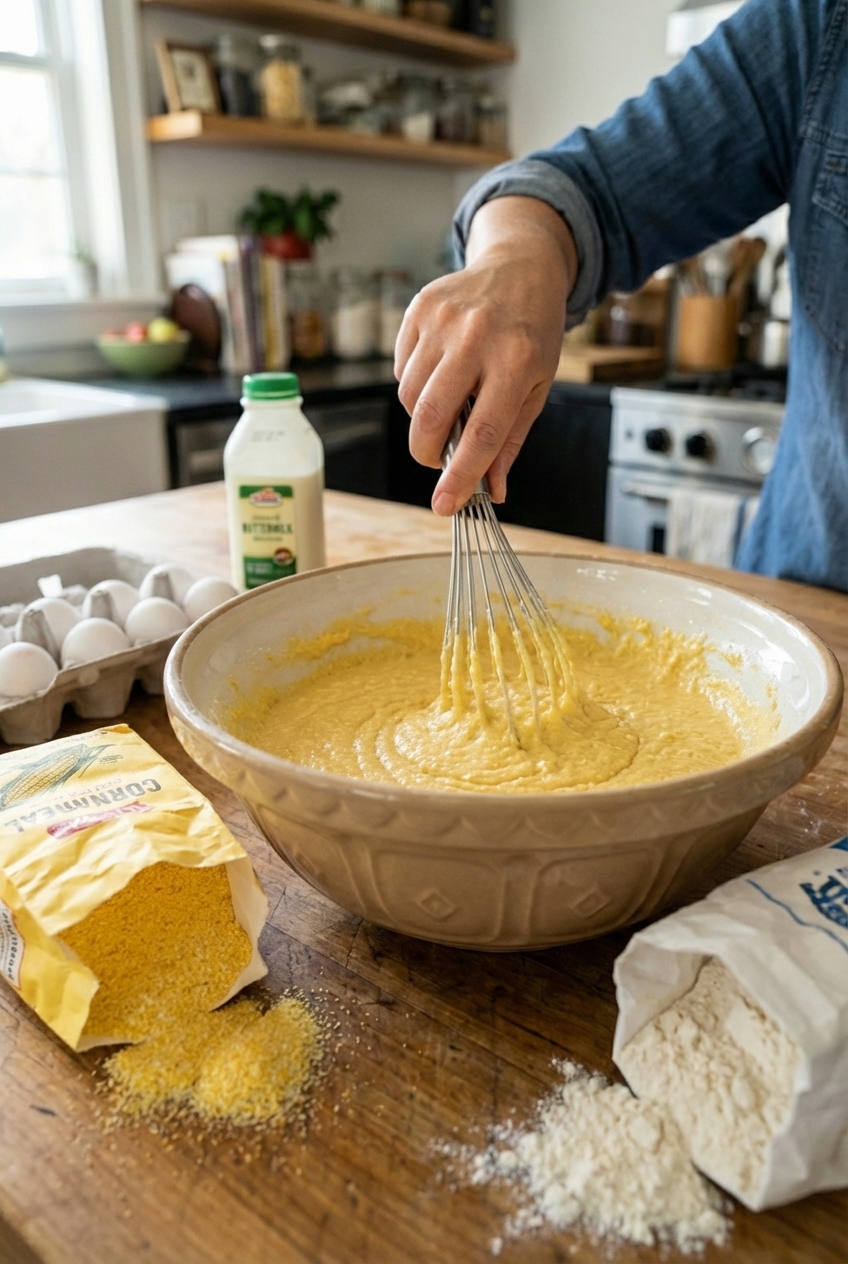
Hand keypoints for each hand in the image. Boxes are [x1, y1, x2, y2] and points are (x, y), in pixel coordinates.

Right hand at [395, 196, 576, 514]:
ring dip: (423, 417)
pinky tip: (441, 370)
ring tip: (450, 402)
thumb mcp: (538, 387)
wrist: (522, 266)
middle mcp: (477, 337)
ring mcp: (444, 320)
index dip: (460, 476)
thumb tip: (491, 491)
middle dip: (428, 453)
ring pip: (410, 397)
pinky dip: (416, 384)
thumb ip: (510, 442)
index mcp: (517, 361)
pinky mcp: (420, 308)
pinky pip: (401, 369)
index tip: (445, 505)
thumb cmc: (532, 333)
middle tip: (439, 459)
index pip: (483, 433)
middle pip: (432, 416)